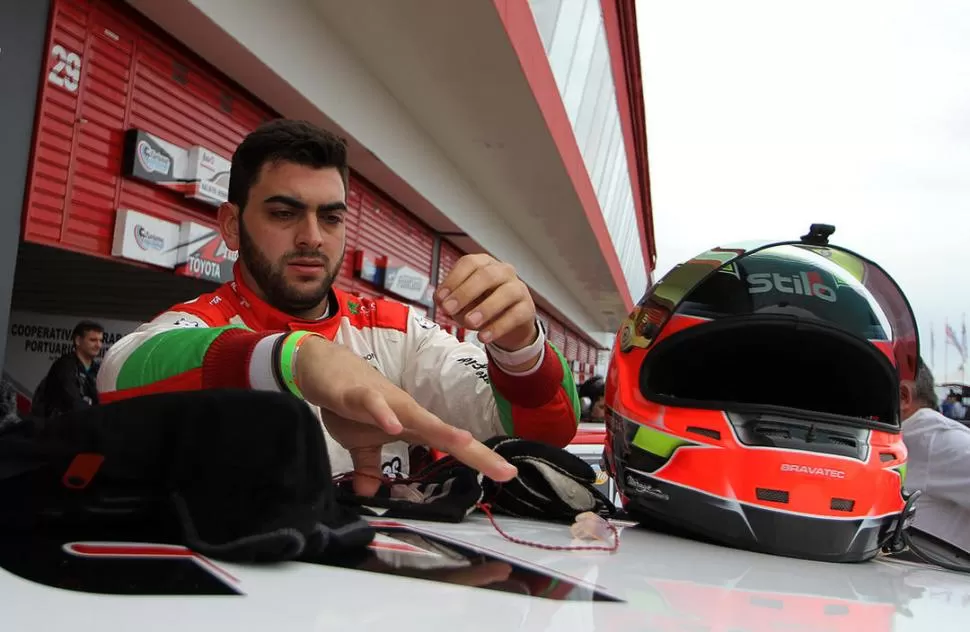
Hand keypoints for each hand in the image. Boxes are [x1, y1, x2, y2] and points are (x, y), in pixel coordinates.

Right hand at [295, 336, 516, 495]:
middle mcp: (407, 411)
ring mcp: (386, 401)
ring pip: (418, 416)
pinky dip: (383, 414)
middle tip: (505, 471)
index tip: (508, 475)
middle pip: (446, 432)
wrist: (322, 366)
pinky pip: (373, 404)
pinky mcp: (358, 393)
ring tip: (463, 441)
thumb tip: (368, 494)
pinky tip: (393, 427)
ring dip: (440, 429)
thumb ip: (369, 466)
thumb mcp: (359, 442)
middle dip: (475, 452)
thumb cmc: (348, 402)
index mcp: (412, 424)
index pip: (450, 444)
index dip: (479, 459)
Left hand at [436, 254, 538, 352]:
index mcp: (484, 264)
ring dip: (484, 308)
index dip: (453, 280)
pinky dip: (497, 327)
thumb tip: (441, 301)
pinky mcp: (527, 308)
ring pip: (505, 293)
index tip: (440, 298)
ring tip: (469, 323)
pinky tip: (484, 337)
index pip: (469, 264)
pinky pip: (515, 315)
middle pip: (486, 275)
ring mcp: (518, 288)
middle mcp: (503, 271)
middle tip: (449, 309)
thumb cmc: (483, 305)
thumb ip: (451, 301)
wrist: (510, 324)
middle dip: (465, 292)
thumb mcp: (463, 303)